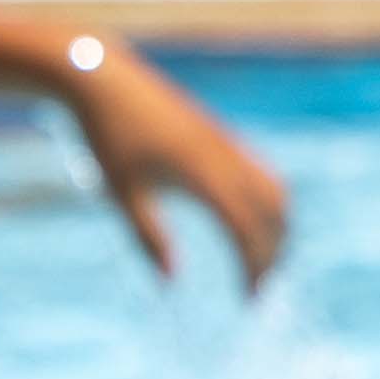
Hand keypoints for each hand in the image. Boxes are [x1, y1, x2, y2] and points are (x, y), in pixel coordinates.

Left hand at [65, 41, 291, 294]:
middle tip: (256, 290)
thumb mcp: (122, 193)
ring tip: (259, 260)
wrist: (103, 79)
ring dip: (276, 227)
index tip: (247, 299)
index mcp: (202, 174)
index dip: (253, 266)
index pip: (245, 229)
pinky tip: (249, 223)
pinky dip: (267, 203)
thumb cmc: (107, 137)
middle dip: (271, 253)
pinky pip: (261, 172)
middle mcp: (224, 156)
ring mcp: (226, 142)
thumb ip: (149, 238)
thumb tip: (172, 281)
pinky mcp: (220, 135)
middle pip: (272, 212)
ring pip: (274, 189)